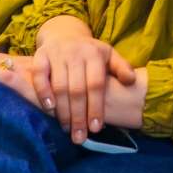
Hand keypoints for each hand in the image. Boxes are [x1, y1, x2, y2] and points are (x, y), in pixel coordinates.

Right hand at [34, 16, 135, 143]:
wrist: (65, 34)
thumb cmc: (90, 52)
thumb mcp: (109, 55)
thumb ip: (121, 68)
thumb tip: (132, 81)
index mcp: (95, 54)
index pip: (96, 84)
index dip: (96, 106)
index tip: (96, 128)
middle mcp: (75, 53)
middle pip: (77, 89)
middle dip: (79, 116)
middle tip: (80, 138)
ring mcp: (57, 54)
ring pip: (59, 86)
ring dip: (62, 111)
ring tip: (67, 129)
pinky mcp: (40, 55)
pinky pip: (40, 75)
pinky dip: (43, 92)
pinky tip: (48, 109)